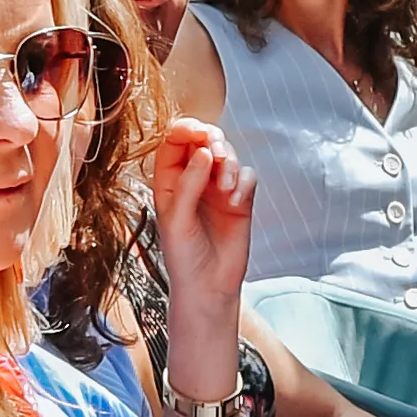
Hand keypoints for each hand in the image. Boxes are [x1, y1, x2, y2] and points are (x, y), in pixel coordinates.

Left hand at [149, 117, 257, 326]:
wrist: (208, 286)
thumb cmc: (183, 256)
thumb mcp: (176, 219)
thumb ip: (189, 184)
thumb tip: (204, 151)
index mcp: (169, 181)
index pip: (174, 142)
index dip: (185, 130)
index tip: (197, 132)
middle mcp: (194, 180)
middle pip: (204, 141)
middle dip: (213, 140)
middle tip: (217, 154)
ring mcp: (218, 188)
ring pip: (228, 155)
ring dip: (230, 163)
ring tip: (226, 188)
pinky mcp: (240, 199)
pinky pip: (247, 175)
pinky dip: (243, 182)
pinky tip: (236, 201)